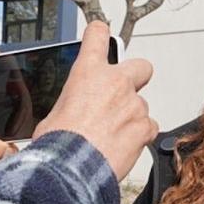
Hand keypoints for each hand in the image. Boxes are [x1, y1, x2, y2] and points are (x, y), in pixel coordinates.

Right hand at [33, 22, 156, 179]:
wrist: (71, 170)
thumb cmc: (58, 143)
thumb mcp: (54, 112)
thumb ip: (72, 101)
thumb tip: (73, 110)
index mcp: (87, 72)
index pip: (98, 36)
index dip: (100, 33)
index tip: (102, 33)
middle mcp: (115, 82)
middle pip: (140, 66)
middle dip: (135, 77)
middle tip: (122, 93)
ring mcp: (133, 104)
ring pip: (141, 104)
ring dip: (132, 116)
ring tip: (113, 135)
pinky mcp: (145, 126)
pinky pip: (149, 127)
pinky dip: (140, 135)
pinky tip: (123, 145)